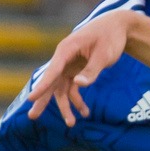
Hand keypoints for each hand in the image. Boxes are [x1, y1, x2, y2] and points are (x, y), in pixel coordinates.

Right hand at [26, 10, 135, 126]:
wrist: (117, 27)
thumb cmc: (110, 37)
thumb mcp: (104, 54)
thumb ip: (92, 70)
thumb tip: (79, 85)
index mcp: (67, 50)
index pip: (52, 71)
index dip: (42, 86)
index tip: (32, 98)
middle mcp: (64, 58)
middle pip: (50, 81)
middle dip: (42, 100)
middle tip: (32, 117)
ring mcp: (69, 65)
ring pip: (61, 88)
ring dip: (66, 106)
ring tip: (71, 124)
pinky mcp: (76, 70)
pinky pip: (72, 88)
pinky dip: (77, 100)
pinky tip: (85, 113)